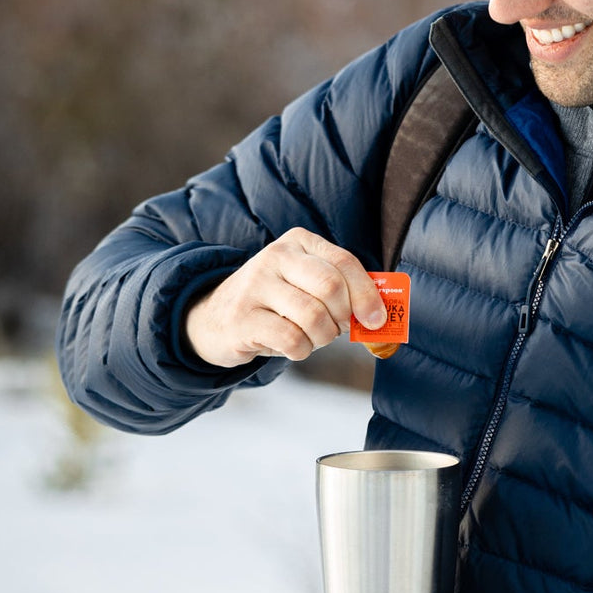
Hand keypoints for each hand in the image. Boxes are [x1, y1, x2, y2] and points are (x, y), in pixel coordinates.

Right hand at [184, 229, 385, 367]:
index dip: (367, 294)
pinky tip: (290, 345)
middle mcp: (276, 256)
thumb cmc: (275, 303)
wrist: (214, 317)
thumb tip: (379, 316)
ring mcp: (256, 285)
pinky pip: (292, 339)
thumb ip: (342, 290)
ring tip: (311, 337)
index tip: (376, 319)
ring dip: (322, 338)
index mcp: (299, 242)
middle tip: (337, 328)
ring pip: (314, 317)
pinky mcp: (242, 317)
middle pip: (331, 288)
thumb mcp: (306, 283)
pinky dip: (301, 350)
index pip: (345, 262)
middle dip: (343, 317)